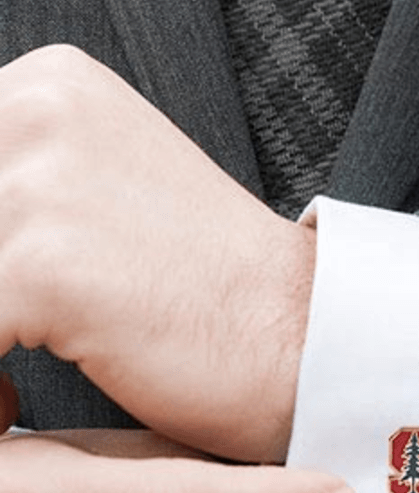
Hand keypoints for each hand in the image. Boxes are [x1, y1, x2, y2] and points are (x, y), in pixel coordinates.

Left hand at [0, 44, 311, 462]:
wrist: (313, 343)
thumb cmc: (218, 299)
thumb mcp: (109, 205)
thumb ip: (25, 190)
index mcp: (52, 86)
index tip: (4, 314)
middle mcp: (40, 107)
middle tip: (6, 352)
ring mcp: (44, 182)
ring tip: (7, 384)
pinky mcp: (48, 266)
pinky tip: (12, 406)